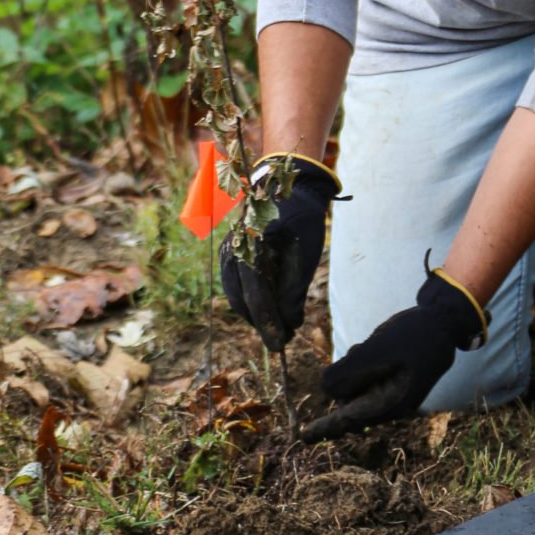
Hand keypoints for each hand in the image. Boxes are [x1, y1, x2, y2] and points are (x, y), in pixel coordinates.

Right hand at [220, 155, 338, 350]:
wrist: (290, 188)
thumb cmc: (301, 219)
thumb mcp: (305, 254)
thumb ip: (295, 290)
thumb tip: (290, 325)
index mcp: (253, 243)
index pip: (257, 293)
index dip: (268, 323)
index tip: (279, 345)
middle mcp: (234, 247)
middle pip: (241, 298)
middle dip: (261, 322)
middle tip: (281, 341)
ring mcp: (228, 250)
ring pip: (236, 294)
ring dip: (254, 313)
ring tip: (277, 327)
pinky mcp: (231, 253)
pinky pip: (236, 285)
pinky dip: (250, 300)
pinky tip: (267, 309)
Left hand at [302, 268, 487, 438]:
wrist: (444, 322)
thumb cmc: (413, 334)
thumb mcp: (378, 349)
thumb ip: (350, 372)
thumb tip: (325, 389)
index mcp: (391, 404)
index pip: (349, 419)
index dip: (324, 427)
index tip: (302, 438)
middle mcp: (393, 405)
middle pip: (350, 400)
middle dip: (346, 378)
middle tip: (360, 350)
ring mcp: (395, 395)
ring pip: (358, 388)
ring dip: (355, 370)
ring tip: (370, 347)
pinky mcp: (395, 383)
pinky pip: (368, 379)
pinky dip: (362, 365)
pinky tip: (372, 347)